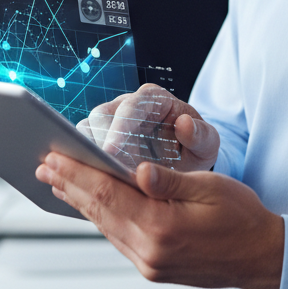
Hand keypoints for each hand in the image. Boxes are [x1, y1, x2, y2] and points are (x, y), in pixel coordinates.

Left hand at [35, 154, 284, 288]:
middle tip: (45, 166)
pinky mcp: (154, 267)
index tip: (55, 158)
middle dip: (70, 186)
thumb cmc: (243, 218)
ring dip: (80, 202)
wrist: (263, 258)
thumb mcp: (211, 188)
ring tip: (59, 182)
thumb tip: (138, 171)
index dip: (78, 175)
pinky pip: (118, 238)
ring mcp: (150, 264)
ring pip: (105, 227)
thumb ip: (170, 182)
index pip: (108, 196)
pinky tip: (92, 205)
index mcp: (163, 228)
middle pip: (99, 213)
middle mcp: (150, 252)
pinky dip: (101, 217)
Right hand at [76, 84, 219, 171]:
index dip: (118, 129)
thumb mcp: (206, 142)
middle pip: (100, 117)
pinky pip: (81, 151)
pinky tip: (80, 189)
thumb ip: (201, 135)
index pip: (130, 108)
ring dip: (82, 156)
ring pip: (86, 133)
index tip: (111, 153)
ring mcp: (110, 124)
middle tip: (96, 172)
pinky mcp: (99, 143)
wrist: (186, 159)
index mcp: (153, 99)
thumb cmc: (195, 147)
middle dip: (96, 144)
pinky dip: (80, 168)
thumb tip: (185, 124)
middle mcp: (126, 106)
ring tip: (84, 182)